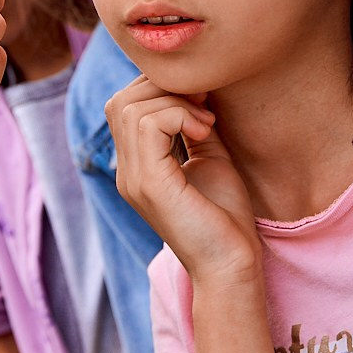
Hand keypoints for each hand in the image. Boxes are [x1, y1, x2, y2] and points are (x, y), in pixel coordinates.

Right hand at [106, 75, 260, 284]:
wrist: (231, 264)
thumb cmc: (226, 217)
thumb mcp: (209, 157)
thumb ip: (193, 125)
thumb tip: (196, 88)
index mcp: (136, 167)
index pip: (124, 105)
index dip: (160, 89)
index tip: (201, 100)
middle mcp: (126, 171)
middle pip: (121, 100)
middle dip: (165, 89)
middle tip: (203, 104)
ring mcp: (132, 178)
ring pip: (130, 107)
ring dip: (174, 102)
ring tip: (205, 123)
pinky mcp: (148, 183)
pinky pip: (147, 124)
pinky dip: (178, 115)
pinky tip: (203, 132)